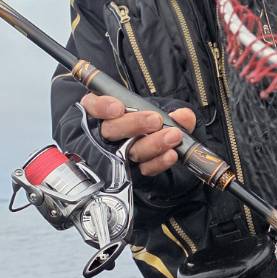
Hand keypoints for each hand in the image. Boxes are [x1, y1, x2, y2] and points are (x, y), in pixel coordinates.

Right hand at [80, 93, 196, 175]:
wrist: (155, 148)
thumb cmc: (148, 122)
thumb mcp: (158, 112)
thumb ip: (170, 113)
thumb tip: (185, 116)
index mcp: (104, 111)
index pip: (92, 105)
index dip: (102, 107)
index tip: (118, 108)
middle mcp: (107, 133)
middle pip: (111, 130)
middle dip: (134, 124)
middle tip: (155, 120)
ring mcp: (118, 155)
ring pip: (129, 150)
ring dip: (153, 143)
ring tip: (173, 136)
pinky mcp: (132, 172)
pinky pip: (144, 168)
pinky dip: (159, 162)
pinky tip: (171, 155)